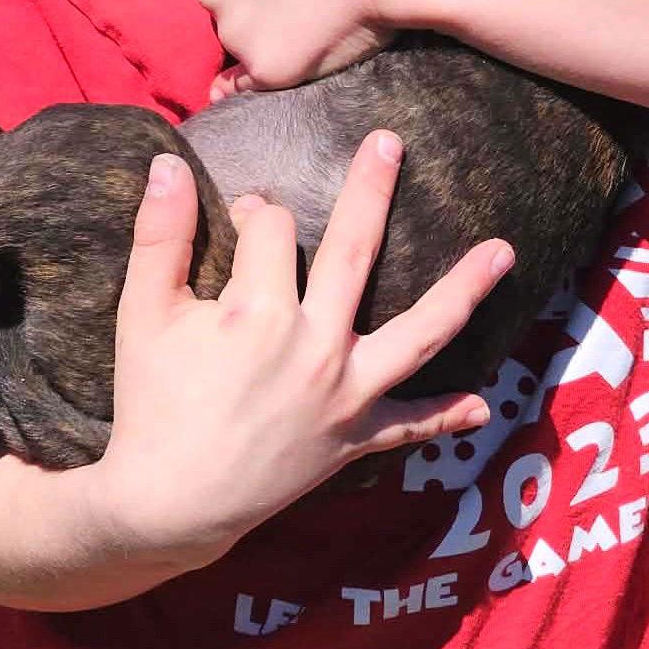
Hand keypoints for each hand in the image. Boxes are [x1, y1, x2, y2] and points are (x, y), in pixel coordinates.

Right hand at [91, 131, 511, 568]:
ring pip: (420, 333)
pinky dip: (446, 417)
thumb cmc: (152, 406)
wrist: (169, 506)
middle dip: (372, 191)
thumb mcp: (144, 316)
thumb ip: (160, 236)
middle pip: (355, 251)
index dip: (254, 213)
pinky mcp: (354, 437)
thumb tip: (168, 162)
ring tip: (505, 250)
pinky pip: (410, 427)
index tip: (241, 218)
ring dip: (464, 290)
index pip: (270, 229)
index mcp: (260, 311)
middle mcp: (316, 345)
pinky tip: (484, 405)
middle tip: (391, 142)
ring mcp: (345, 393)